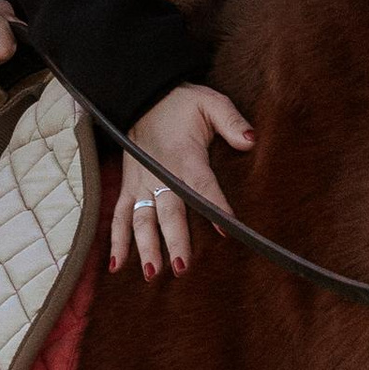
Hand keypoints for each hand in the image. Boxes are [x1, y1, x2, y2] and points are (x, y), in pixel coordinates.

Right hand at [112, 83, 253, 281]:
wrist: (144, 95)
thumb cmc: (182, 103)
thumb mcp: (210, 102)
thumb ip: (230, 120)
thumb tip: (251, 139)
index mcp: (185, 157)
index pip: (203, 186)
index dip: (215, 207)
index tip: (227, 229)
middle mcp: (161, 174)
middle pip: (169, 212)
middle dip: (175, 240)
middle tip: (181, 267)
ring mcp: (141, 183)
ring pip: (142, 220)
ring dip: (146, 247)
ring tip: (152, 274)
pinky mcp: (129, 186)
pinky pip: (119, 216)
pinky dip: (116, 240)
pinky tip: (118, 265)